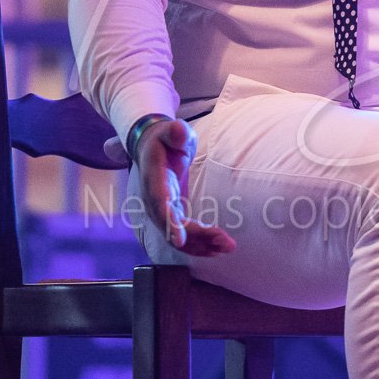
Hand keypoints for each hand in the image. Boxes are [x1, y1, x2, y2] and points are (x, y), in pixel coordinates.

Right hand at [135, 118, 234, 255]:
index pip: (159, 203)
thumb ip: (175, 131)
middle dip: (196, 238)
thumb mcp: (171, 131)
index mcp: (154, 178)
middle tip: (225, 242)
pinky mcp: (170, 216)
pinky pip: (182, 236)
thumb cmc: (165, 138)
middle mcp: (154, 200)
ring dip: (201, 245)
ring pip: (177, 236)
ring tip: (227, 246)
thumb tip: (178, 130)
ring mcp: (161, 210)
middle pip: (171, 226)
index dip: (168, 223)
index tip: (179, 240)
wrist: (150, 147)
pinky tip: (217, 248)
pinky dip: (198, 245)